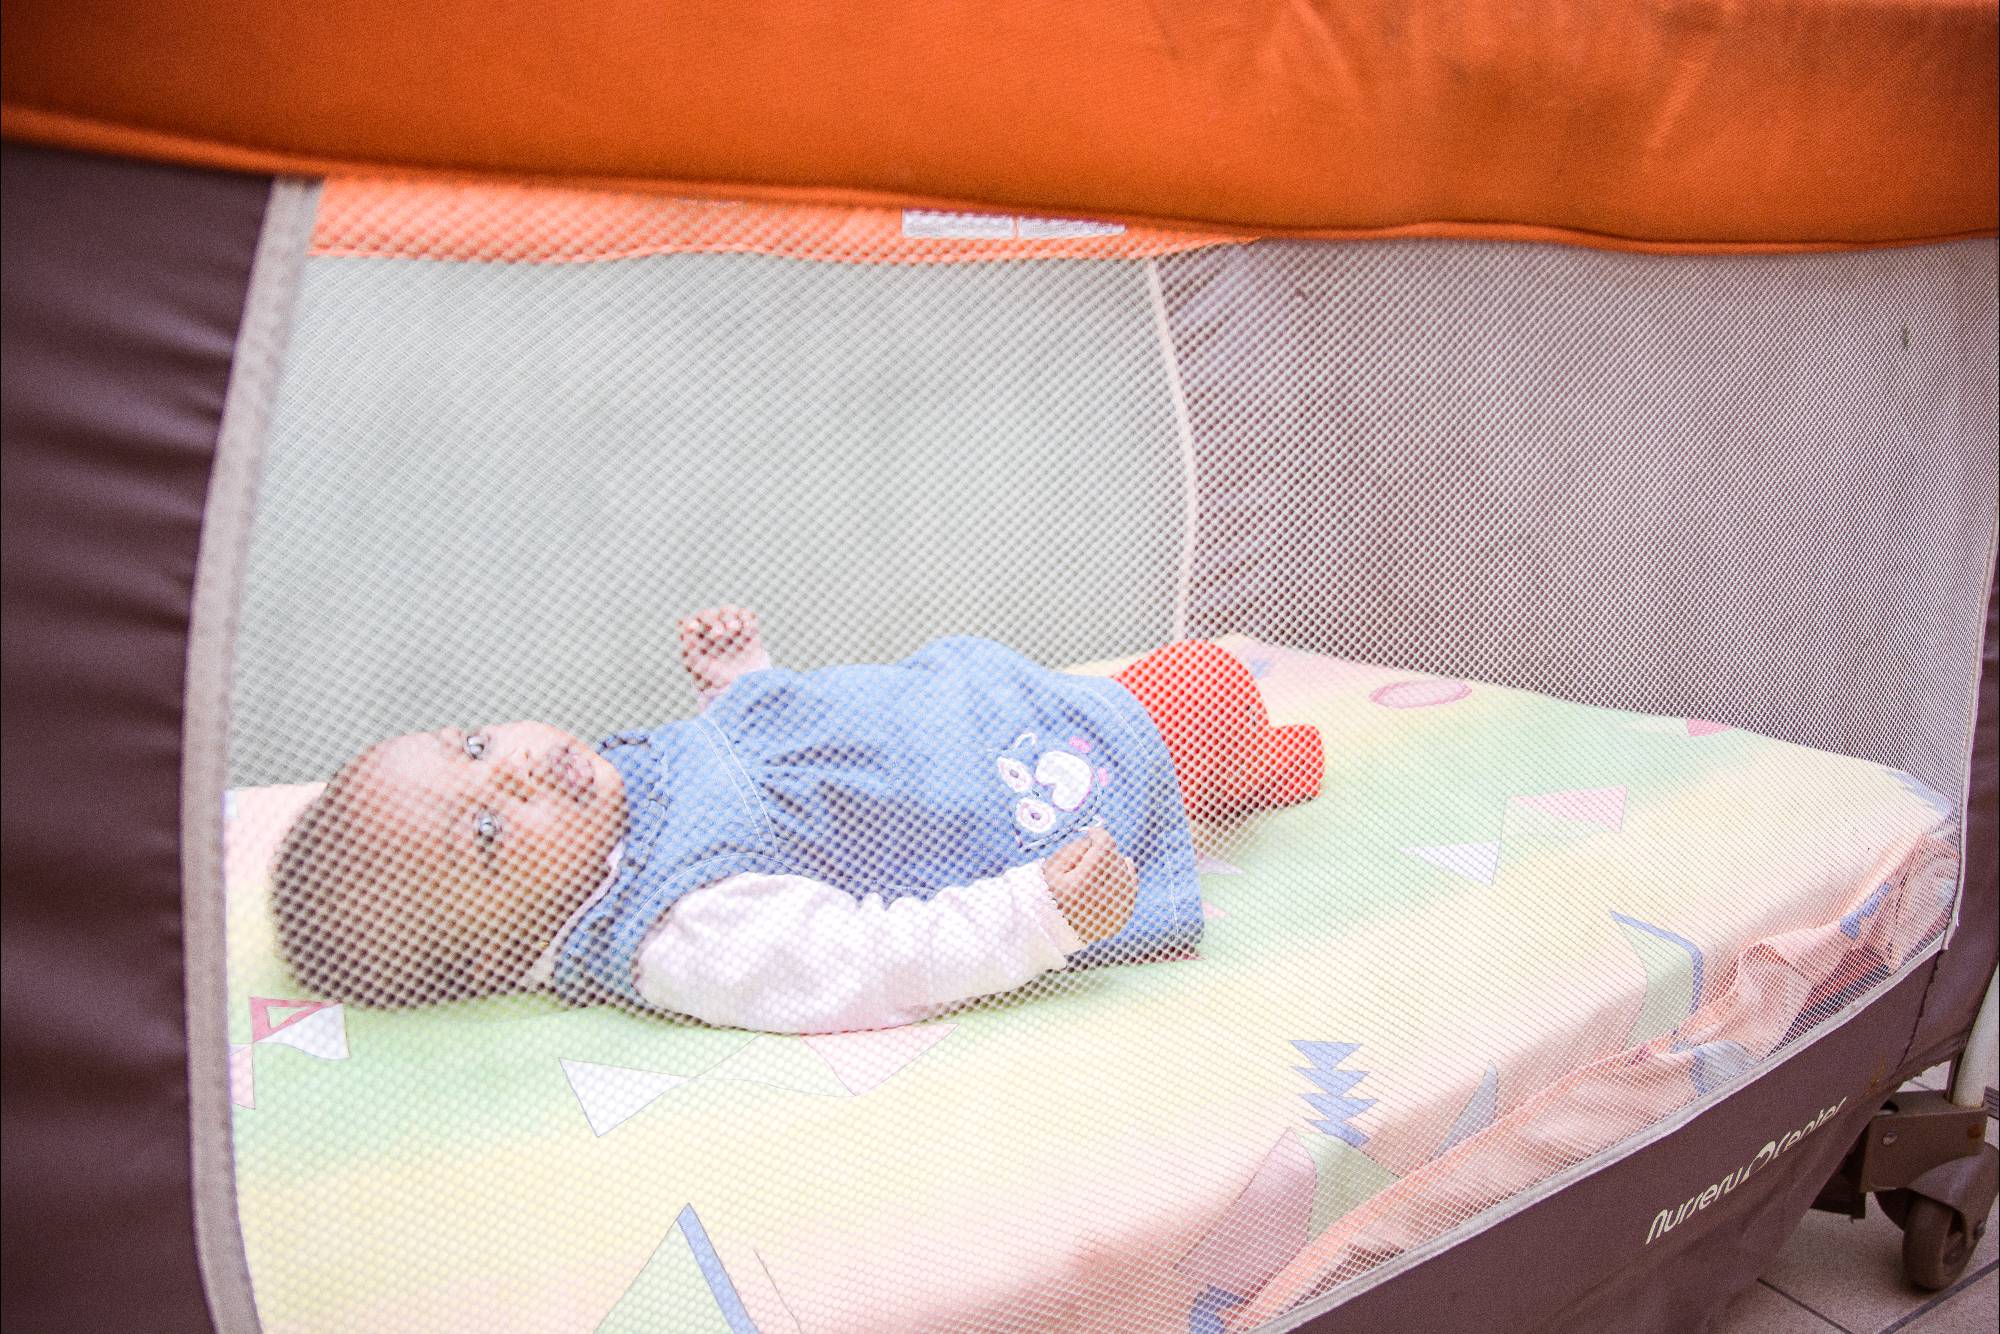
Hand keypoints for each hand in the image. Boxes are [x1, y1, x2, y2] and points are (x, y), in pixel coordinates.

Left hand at [678, 604, 771, 695]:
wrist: (745, 685)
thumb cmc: (718, 681)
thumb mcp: (703, 675)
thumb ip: (693, 659)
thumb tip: (686, 639)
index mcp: (695, 638)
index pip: (687, 623)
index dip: (689, 623)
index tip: (692, 628)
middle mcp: (710, 627)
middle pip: (707, 615)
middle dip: (711, 622)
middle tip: (718, 634)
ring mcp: (729, 626)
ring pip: (727, 611)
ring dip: (728, 617)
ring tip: (733, 628)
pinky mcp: (748, 627)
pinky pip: (746, 615)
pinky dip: (746, 618)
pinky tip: (747, 626)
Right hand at [1041, 827, 1137, 945]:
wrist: (1050, 931)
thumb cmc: (1048, 894)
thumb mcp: (1053, 866)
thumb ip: (1076, 848)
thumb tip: (1096, 839)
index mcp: (1082, 883)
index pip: (1104, 847)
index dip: (1098, 834)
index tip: (1091, 833)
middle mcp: (1103, 898)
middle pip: (1115, 859)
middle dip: (1105, 850)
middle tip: (1092, 851)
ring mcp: (1114, 911)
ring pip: (1125, 873)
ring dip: (1116, 863)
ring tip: (1103, 861)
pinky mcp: (1119, 919)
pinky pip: (1131, 891)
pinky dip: (1128, 878)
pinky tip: (1125, 865)